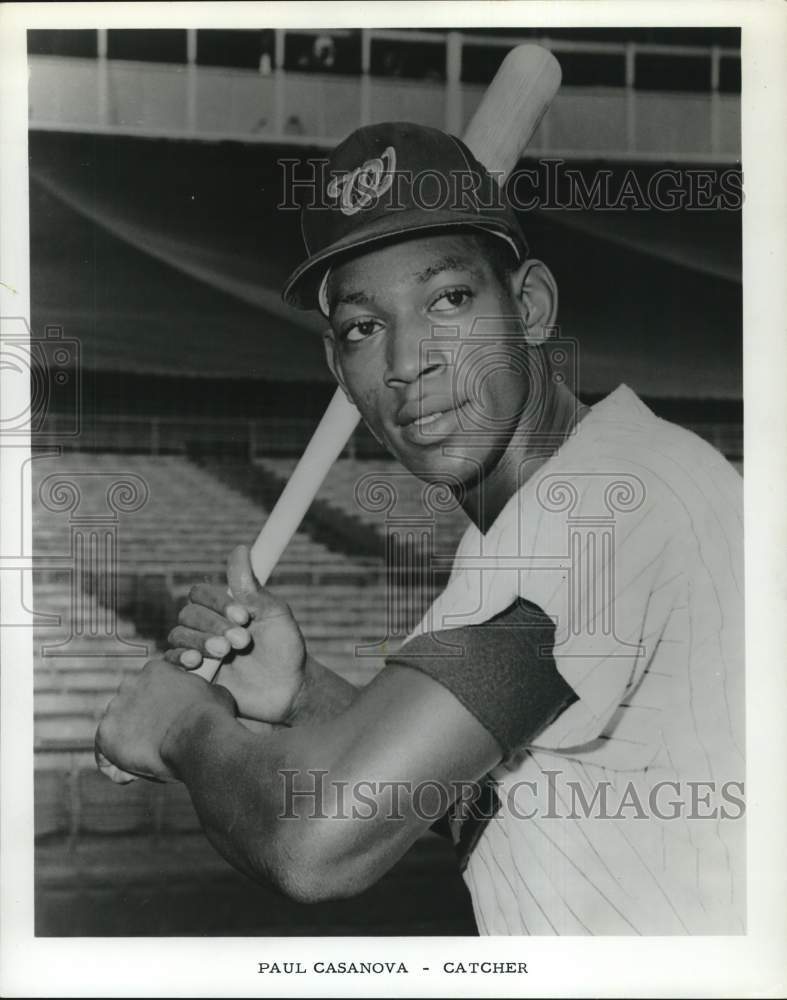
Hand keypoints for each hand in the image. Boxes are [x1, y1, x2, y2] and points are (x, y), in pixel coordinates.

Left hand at [95, 658, 236, 781]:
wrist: (199, 736)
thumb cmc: (213, 717)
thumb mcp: (215, 694)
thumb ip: (201, 693)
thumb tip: (207, 699)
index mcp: (155, 670)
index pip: (149, 688)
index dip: (157, 707)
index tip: (166, 723)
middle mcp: (130, 683)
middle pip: (130, 707)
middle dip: (140, 725)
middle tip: (157, 745)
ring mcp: (115, 708)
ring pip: (117, 730)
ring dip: (128, 745)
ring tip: (147, 764)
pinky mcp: (106, 733)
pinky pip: (105, 755)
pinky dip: (116, 768)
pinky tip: (131, 777)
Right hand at [166, 545, 307, 723]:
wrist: (290, 690)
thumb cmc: (286, 649)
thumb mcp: (275, 614)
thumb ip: (251, 587)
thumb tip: (239, 549)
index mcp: (225, 607)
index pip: (201, 593)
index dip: (218, 602)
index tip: (244, 616)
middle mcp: (209, 625)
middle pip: (189, 613)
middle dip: (213, 625)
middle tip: (241, 641)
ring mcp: (200, 649)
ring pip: (179, 635)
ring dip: (200, 641)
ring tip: (225, 653)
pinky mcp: (195, 674)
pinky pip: (171, 661)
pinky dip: (179, 658)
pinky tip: (196, 662)